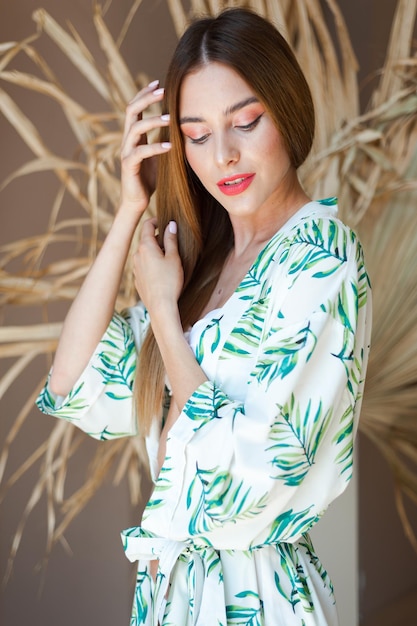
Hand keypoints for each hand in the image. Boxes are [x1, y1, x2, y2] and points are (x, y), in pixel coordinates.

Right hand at [119, 81, 170, 218]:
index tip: (158, 82)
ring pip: (135, 128)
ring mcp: (126, 152)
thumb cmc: (148, 179)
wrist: (136, 201)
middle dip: (146, 98)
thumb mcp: (158, 155)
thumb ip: (164, 140)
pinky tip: (169, 145)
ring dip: (152, 120)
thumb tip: (180, 127)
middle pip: (130, 110)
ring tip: (169, 118)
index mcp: (134, 136)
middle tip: (162, 90)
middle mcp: (127, 140)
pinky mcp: (129, 166)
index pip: (135, 108)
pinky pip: (141, 152)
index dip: (144, 94)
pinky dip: (155, 147)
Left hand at [133, 219, 183, 315]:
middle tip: (172, 243)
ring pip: (144, 253)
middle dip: (158, 238)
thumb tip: (170, 225)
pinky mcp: (137, 279)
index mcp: (145, 247)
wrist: (160, 306)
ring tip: (168, 259)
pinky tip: (162, 272)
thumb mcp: (174, 258)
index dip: (156, 221)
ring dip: (155, 252)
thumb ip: (171, 240)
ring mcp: (135, 268)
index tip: (164, 222)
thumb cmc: (170, 281)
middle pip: (146, 240)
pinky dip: (152, 263)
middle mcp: (137, 255)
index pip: (147, 225)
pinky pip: (144, 265)